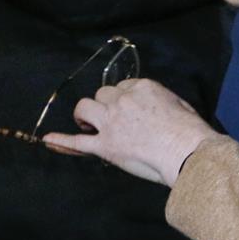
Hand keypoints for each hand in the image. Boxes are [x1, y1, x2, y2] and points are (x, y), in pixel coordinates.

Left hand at [41, 78, 217, 185]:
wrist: (187, 152)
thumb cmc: (190, 132)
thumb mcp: (179, 104)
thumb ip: (159, 102)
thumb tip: (154, 110)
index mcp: (142, 87)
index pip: (123, 87)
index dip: (123, 100)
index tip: (129, 111)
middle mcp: (122, 100)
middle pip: (102, 95)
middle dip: (105, 106)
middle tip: (113, 121)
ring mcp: (111, 123)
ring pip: (84, 109)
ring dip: (85, 116)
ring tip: (89, 126)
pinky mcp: (106, 146)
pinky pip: (77, 142)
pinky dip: (62, 141)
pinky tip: (48, 140)